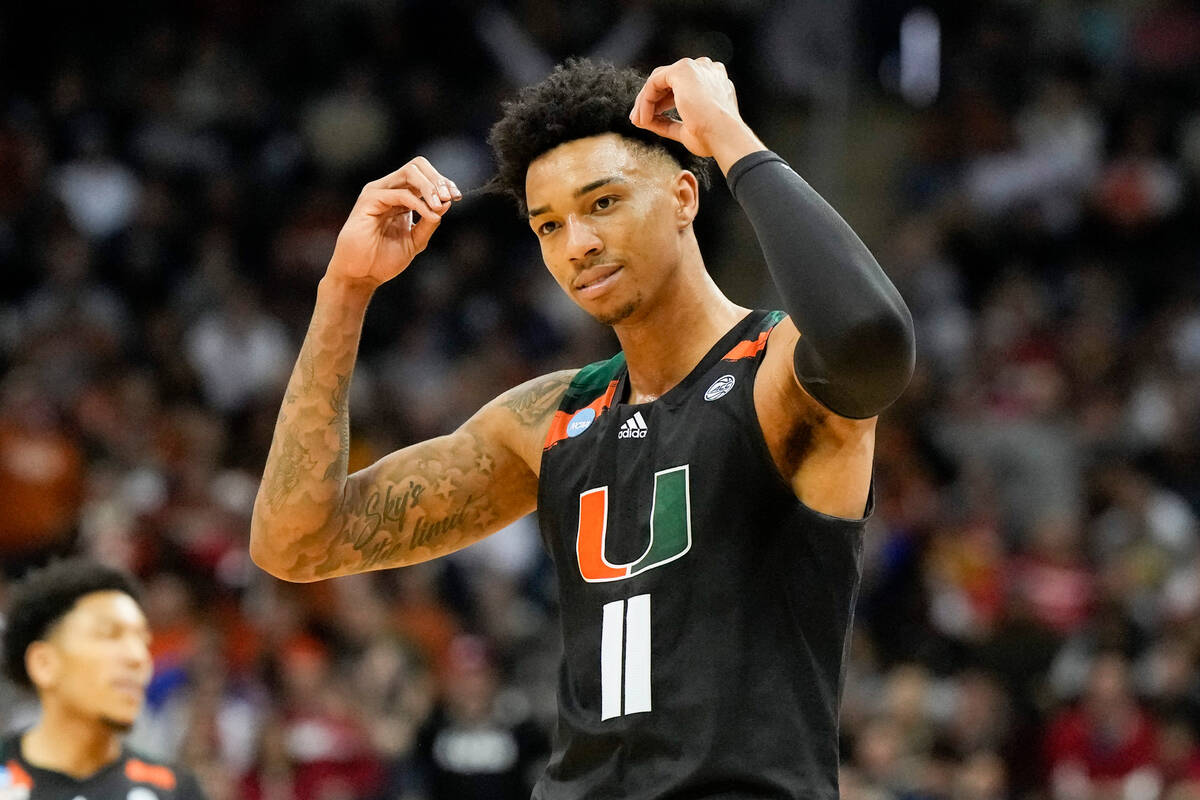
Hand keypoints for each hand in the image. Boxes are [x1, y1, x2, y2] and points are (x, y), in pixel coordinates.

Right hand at [327, 157, 462, 286]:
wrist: (361, 275)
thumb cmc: (384, 259)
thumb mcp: (416, 240)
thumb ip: (430, 222)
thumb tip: (448, 202)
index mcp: (400, 197)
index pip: (424, 175)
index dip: (443, 182)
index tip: (457, 196)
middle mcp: (389, 189)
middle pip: (417, 166)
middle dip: (438, 179)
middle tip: (451, 196)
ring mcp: (378, 192)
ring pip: (409, 173)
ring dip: (430, 187)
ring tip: (441, 204)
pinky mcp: (369, 200)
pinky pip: (400, 194)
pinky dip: (419, 203)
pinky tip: (429, 215)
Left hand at [629, 57, 762, 167]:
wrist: (724, 136)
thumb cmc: (713, 137)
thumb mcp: (686, 129)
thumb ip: (667, 122)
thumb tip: (645, 121)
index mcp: (714, 81)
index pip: (681, 87)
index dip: (662, 103)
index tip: (650, 120)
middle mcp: (706, 70)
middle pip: (668, 81)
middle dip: (651, 101)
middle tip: (639, 120)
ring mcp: (696, 67)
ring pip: (659, 80)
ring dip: (645, 102)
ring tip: (639, 121)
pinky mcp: (682, 70)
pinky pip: (654, 83)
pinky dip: (645, 101)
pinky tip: (644, 118)